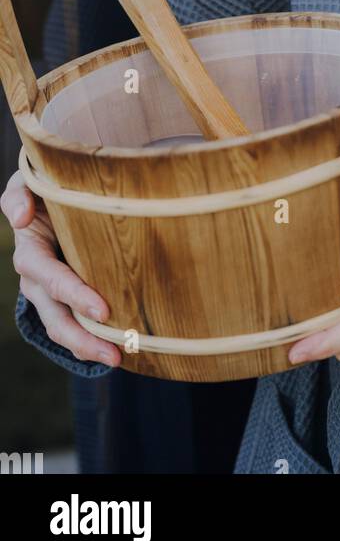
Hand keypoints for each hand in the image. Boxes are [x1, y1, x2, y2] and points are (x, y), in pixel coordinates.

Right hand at [1, 171, 120, 366]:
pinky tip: (120, 349)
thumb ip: (18, 196)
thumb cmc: (44, 186)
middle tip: (116, 352)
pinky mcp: (68, 297)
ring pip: (65, 328)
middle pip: (56, 317)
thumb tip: (21, 218)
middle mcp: (37, 280)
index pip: (51, 279)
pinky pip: (76, 324)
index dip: (74, 295)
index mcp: (30, 253)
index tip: (103, 312)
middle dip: (83, 338)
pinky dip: (93, 339)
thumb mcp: (27, 182)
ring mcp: (51, 293)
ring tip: (119, 359)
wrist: (53, 195)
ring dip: (89, 346)